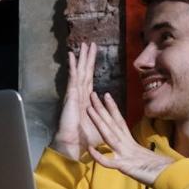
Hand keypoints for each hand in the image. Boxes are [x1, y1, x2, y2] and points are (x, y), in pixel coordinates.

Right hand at [50, 42, 103, 160]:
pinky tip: (71, 55)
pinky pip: (73, 77)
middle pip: (85, 72)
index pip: (90, 80)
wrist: (73, 144)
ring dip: (81, 58)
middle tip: (90, 44)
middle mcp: (80, 95)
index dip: (92, 68)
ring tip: (83, 45)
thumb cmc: (85, 138)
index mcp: (86, 101)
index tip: (94, 57)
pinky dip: (72, 66)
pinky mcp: (71, 95)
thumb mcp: (102, 126)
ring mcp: (74, 94)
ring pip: (79, 72)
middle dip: (88, 58)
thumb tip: (116, 120)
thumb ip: (107, 120)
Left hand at [86, 92, 173, 185]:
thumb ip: (136, 154)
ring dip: (99, 122)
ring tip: (89, 109)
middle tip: (92, 94)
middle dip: (101, 109)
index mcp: (131, 143)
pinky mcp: (126, 167)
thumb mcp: (144, 159)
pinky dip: (100, 156)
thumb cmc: (161, 169)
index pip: (120, 122)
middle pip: (112, 124)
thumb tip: (133, 152)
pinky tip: (90, 149)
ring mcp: (126, 155)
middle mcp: (127, 145)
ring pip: (108, 136)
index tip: (106, 95)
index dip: (112, 109)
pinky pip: (110, 162)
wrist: (172, 178)